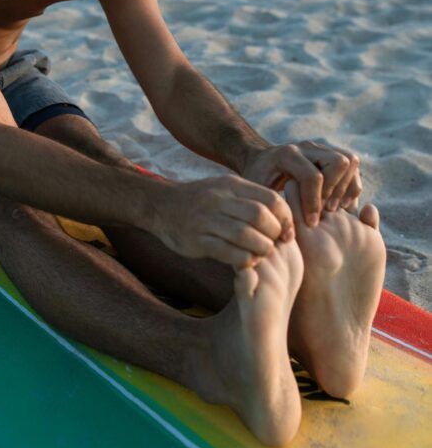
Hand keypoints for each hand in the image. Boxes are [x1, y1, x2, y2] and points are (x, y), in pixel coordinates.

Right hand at [151, 175, 294, 266]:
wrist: (160, 205)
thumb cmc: (201, 201)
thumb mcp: (224, 189)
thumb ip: (249, 199)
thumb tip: (284, 218)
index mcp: (230, 185)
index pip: (270, 198)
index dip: (285, 218)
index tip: (287, 232)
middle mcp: (218, 199)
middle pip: (259, 215)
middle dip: (274, 234)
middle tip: (275, 244)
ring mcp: (205, 219)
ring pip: (244, 235)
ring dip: (261, 249)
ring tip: (262, 254)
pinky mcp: (196, 240)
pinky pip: (227, 252)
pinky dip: (243, 260)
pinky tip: (247, 262)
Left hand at [242, 140, 361, 227]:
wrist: (261, 162)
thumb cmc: (258, 181)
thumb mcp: (258, 194)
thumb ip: (271, 209)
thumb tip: (288, 233)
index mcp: (287, 155)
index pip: (313, 176)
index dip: (315, 202)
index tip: (312, 223)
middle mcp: (306, 147)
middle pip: (338, 162)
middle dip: (334, 190)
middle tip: (326, 211)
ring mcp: (320, 148)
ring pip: (349, 160)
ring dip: (346, 187)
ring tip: (335, 208)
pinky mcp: (330, 154)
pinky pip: (353, 166)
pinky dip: (352, 185)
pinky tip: (342, 204)